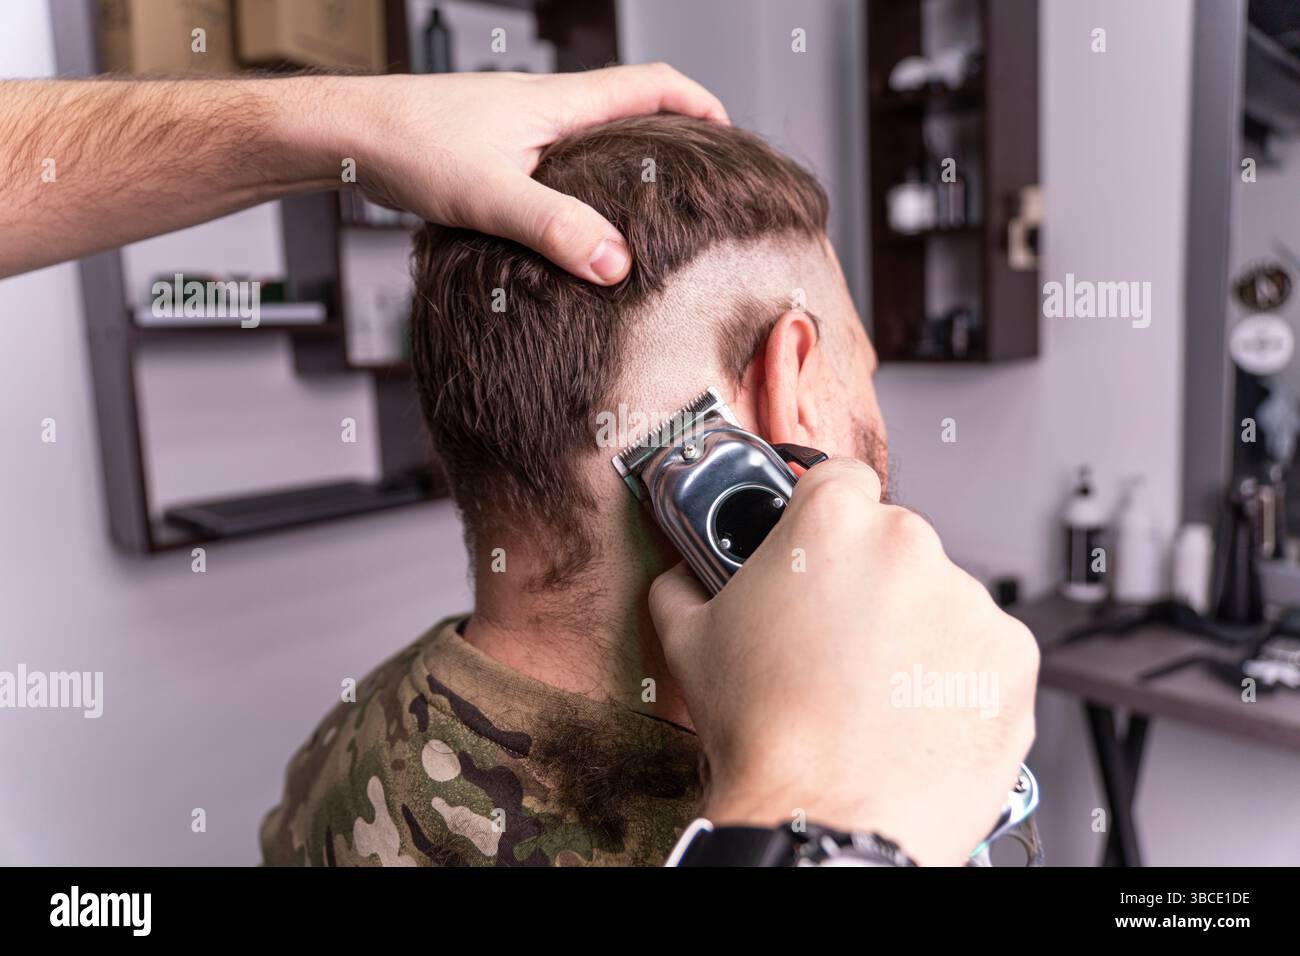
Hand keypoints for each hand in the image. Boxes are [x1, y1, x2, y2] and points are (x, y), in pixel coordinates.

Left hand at [327, 64, 728, 283]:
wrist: (343, 135)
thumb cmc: (408, 145)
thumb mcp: (491, 194)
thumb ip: (555, 229)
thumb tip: (617, 264)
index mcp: (556, 104)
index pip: (650, 85)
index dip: (699, 104)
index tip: (729, 135)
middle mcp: (541, 108)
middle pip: (627, 108)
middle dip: (670, 136)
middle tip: (696, 179)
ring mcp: (515, 128)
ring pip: (587, 139)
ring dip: (622, 163)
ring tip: (645, 210)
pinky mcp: (490, 152)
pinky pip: (553, 163)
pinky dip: (579, 186)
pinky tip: (569, 226)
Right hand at [648, 458, 1039, 865]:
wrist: (824, 820)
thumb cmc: (763, 736)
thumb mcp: (690, 643)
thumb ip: (685, 585)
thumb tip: (684, 576)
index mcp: (832, 522)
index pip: (838, 476)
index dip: (823, 511)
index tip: (820, 544)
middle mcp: (909, 545)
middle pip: (892, 541)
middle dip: (867, 581)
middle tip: (833, 640)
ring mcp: (968, 601)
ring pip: (940, 598)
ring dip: (914, 628)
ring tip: (872, 689)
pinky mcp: (1012, 658)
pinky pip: (981, 651)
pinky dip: (955, 675)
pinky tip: (911, 712)